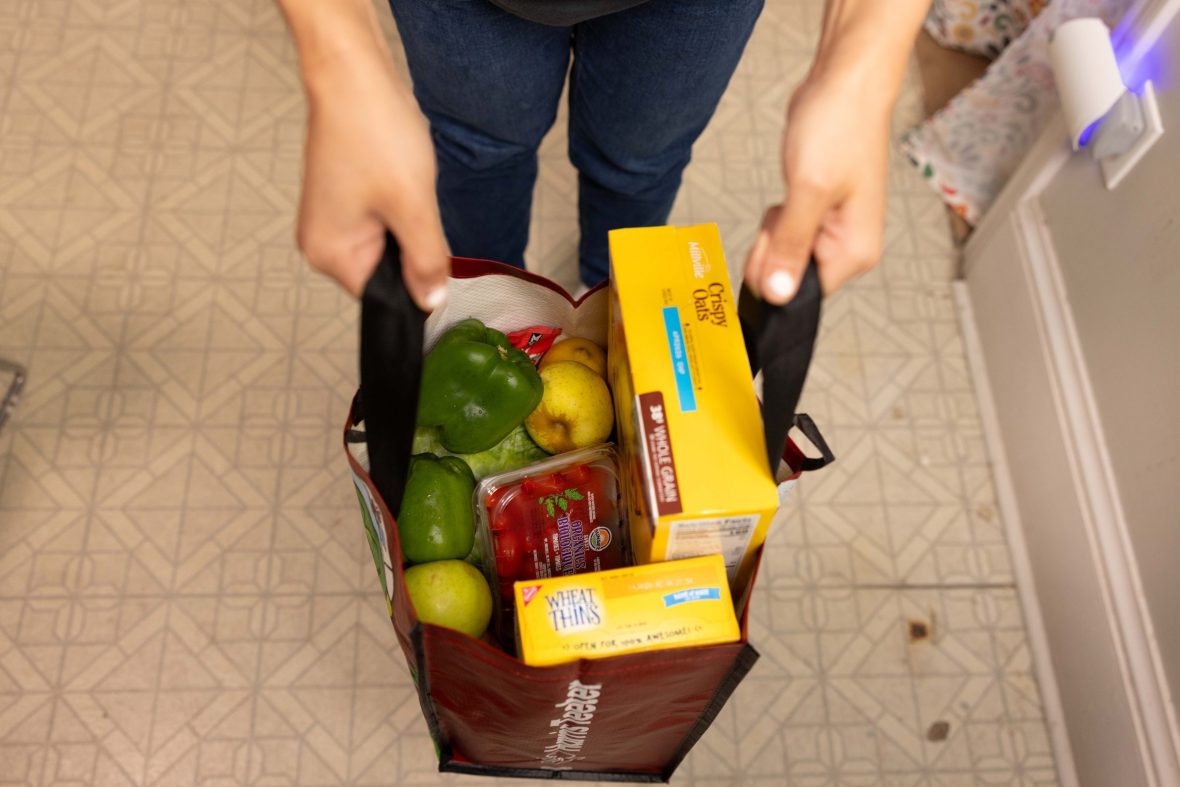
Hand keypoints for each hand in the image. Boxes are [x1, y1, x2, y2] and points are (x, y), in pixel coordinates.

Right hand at [296, 31, 448, 307]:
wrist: (353, 74)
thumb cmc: (372, 131)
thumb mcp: (413, 207)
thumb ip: (426, 263)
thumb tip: (432, 303)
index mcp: (329, 255)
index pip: (384, 296)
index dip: (416, 280)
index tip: (431, 248)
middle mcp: (320, 243)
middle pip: (387, 271)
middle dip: (412, 244)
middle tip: (412, 202)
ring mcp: (329, 220)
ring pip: (389, 243)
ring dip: (407, 220)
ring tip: (399, 184)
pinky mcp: (341, 200)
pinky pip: (382, 220)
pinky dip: (399, 204)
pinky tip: (396, 176)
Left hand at [745, 70, 889, 303]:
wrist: (845, 83)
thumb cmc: (839, 127)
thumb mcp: (807, 191)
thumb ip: (790, 247)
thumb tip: (778, 296)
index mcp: (856, 252)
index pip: (803, 294)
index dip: (775, 272)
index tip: (774, 235)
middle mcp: (848, 247)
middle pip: (789, 277)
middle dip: (772, 247)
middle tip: (782, 208)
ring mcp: (832, 231)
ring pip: (782, 255)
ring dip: (772, 230)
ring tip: (792, 193)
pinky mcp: (816, 214)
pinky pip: (784, 234)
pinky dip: (776, 218)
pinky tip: (788, 192)